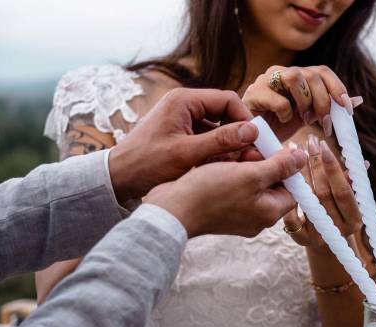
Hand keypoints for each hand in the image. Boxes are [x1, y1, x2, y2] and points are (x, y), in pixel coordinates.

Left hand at [109, 88, 260, 202]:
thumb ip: (221, 140)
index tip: (256, 141)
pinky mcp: (183, 133)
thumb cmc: (147, 163)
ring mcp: (183, 119)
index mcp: (184, 101)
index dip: (245, 119)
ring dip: (229, 144)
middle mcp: (185, 105)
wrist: (119, 177)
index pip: (228, 100)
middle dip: (239, 133)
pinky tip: (220, 166)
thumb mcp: (187, 153)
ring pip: (219, 126)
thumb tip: (252, 131)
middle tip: (250, 154)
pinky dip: (217, 150)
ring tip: (236, 163)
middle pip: (225, 112)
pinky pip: (208, 137)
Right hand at [144, 147, 304, 237]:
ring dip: (245, 165)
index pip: (293, 189)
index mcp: (269, 213)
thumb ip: (279, 166)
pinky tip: (219, 162)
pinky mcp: (221, 209)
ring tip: (232, 154)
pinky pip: (233, 187)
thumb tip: (302, 157)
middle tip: (250, 150)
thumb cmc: (210, 193)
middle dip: (264, 163)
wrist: (170, 210)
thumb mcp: (251, 175)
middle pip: (272, 184)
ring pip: (251, 183)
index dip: (288, 166)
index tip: (276, 149)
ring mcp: (238, 215)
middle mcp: (256, 217)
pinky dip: (230, 172)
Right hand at [242, 65, 362, 140]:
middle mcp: (283, 72)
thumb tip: (358, 100)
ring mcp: (266, 79)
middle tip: (324, 124)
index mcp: (298, 76)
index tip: (347, 109)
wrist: (252, 136)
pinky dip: (286, 114)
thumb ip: (330, 107)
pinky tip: (283, 122)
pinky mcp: (254, 93)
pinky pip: (279, 99)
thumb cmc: (280, 124)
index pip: (323, 71)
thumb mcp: (310, 116)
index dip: (338, 88)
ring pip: (295, 77)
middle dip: (323, 101)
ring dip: (305, 102)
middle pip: (311, 74)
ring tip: (303, 119)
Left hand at [283, 134, 362, 251]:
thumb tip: (363, 163)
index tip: (324, 147)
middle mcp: (337, 230)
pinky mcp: (300, 239)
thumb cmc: (341, 214)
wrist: (328, 244)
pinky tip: (285, 177)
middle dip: (315, 165)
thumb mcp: (351, 202)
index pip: (343, 191)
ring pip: (306, 202)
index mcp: (354, 219)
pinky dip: (288, 196)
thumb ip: (354, 184)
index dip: (333, 169)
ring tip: (295, 152)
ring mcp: (318, 236)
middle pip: (323, 194)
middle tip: (309, 143)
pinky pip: (291, 216)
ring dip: (300, 175)